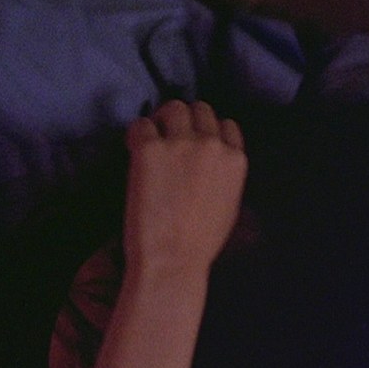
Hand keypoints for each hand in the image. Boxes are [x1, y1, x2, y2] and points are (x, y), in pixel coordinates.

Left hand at [123, 100, 247, 272]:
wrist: (172, 260)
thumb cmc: (200, 244)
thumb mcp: (229, 206)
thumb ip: (225, 176)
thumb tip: (211, 164)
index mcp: (236, 160)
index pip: (226, 125)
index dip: (207, 131)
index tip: (193, 142)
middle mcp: (211, 144)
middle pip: (199, 109)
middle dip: (184, 120)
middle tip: (167, 138)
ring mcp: (180, 143)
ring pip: (173, 108)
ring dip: (161, 120)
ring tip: (150, 141)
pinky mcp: (150, 148)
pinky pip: (141, 124)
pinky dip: (136, 134)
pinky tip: (133, 150)